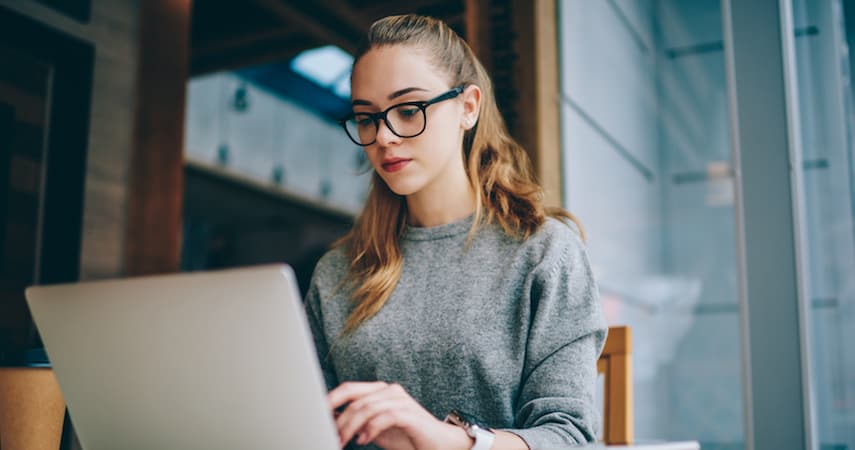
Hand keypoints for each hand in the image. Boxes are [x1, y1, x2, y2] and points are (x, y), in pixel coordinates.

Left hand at [328, 381, 471, 449]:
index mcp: (380, 390)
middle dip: (339, 419)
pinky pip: (384, 417)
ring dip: (351, 427)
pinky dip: (370, 430)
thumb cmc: (407, 436)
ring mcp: (401, 400)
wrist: (438, 444)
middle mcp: (390, 391)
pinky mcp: (409, 413)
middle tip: (332, 436)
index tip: (316, 414)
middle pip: (356, 399)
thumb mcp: (375, 429)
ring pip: (367, 409)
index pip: (350, 388)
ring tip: (344, 441)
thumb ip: (358, 421)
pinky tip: (363, 440)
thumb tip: (332, 419)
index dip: (331, 399)